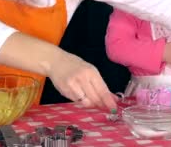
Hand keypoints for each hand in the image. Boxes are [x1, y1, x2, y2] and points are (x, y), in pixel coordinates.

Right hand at [0, 32, 116, 109]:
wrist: (55, 62)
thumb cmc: (76, 65)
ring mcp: (72, 86)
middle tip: (104, 107)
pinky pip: (77, 101)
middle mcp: (81, 79)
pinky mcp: (64, 92)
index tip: (114, 108)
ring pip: (85, 102)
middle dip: (101, 104)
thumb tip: (113, 98)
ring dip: (91, 103)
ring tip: (92, 99)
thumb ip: (101, 85)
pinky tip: (81, 95)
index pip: (102, 90)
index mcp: (91, 72)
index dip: (109, 101)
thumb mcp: (91, 71)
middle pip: (95, 98)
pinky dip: (81, 101)